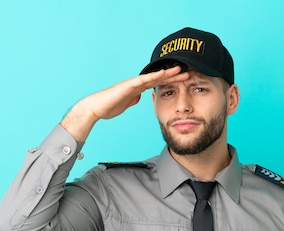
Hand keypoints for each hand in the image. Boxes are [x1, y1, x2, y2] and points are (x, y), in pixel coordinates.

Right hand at [61, 66, 188, 141]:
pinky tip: (162, 74)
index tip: (182, 80)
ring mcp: (133, 84)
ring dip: (167, 73)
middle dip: (173, 75)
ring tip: (180, 69)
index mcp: (137, 89)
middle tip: (188, 72)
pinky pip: (143, 80)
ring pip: (153, 77)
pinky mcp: (128, 86)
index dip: (170, 81)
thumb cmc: (108, 106)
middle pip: (159, 78)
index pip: (157, 84)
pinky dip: (153, 76)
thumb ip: (133, 99)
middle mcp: (137, 84)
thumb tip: (140, 97)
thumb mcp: (125, 104)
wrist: (96, 108)